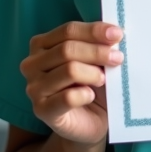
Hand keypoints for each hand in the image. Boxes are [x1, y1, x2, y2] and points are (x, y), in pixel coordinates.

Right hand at [20, 21, 123, 145]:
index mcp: (42, 44)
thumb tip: (114, 34)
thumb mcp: (96, 60)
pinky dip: (85, 95)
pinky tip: (90, 96)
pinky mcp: (42, 110)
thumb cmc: (93, 85)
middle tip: (118, 58)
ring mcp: (34, 88)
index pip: (68, 30)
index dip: (94, 31)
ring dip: (93, 74)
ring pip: (69, 70)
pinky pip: (68, 97)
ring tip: (104, 80)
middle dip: (97, 52)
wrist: (92, 121)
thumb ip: (99, 44)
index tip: (118, 34)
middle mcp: (32, 64)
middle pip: (67, 49)